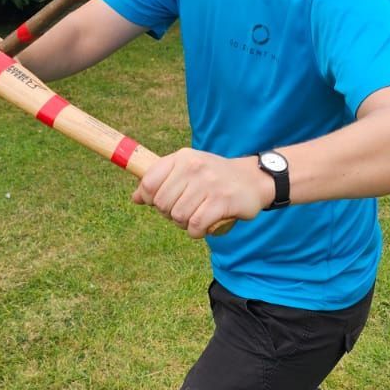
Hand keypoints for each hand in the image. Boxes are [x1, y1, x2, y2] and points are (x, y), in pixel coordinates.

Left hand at [132, 149, 271, 237]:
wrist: (254, 179)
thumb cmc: (215, 177)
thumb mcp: (189, 169)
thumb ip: (162, 180)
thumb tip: (135, 198)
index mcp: (182, 158)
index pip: (149, 182)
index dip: (148, 199)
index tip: (159, 203)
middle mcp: (194, 167)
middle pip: (162, 203)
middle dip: (170, 214)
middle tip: (186, 210)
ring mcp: (208, 184)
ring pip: (178, 216)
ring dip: (185, 224)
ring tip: (197, 216)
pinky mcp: (221, 201)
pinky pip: (195, 225)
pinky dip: (197, 232)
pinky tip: (204, 226)